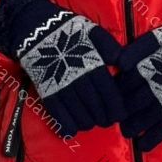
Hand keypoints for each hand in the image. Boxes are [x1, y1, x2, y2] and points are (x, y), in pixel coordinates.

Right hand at [0, 0, 125, 137]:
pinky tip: (70, 132)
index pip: (109, 94)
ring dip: (88, 123)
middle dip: (104, 118)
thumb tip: (126, 64)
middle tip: (107, 121)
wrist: (36, 30)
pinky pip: (57, 115)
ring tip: (91, 122)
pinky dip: (65, 126)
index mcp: (92, 65)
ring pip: (79, 115)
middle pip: (96, 108)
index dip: (116, 108)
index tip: (120, 115)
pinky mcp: (46, 92)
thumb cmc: (69, 31)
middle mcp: (78, 80)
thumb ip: (111, 48)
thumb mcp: (94, 32)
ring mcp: (61, 88)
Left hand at [115, 6, 161, 151]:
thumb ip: (138, 48)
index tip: (110, 96)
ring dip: (131, 127)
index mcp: (147, 67)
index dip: (114, 91)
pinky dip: (152, 139)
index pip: (123, 83)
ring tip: (126, 131)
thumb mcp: (160, 36)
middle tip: (114, 116)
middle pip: (130, 103)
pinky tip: (142, 146)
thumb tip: (119, 64)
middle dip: (120, 112)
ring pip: (143, 119)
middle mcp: (154, 86)